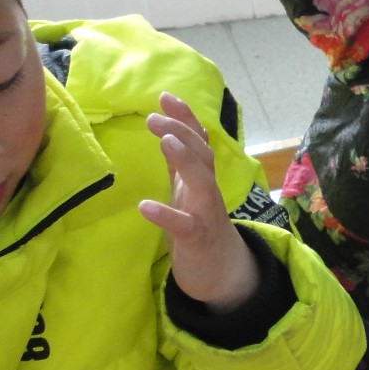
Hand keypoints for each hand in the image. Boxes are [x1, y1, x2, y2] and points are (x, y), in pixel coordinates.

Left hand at [139, 93, 260, 311]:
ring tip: (166, 141)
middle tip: (154, 116)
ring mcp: (207, 214)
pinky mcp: (199, 240)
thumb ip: (181, 164)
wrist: (222, 274)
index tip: (166, 96)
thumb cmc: (200, 229)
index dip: (186, 118)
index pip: (198, 141)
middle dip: (183, 132)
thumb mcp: (189, 192)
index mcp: (202, 179)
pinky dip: (167, 215)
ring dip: (186, 160)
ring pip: (202, 182)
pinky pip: (185, 226)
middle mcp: (208, 191)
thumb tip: (171, 131)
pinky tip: (146, 206)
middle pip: (202, 154)